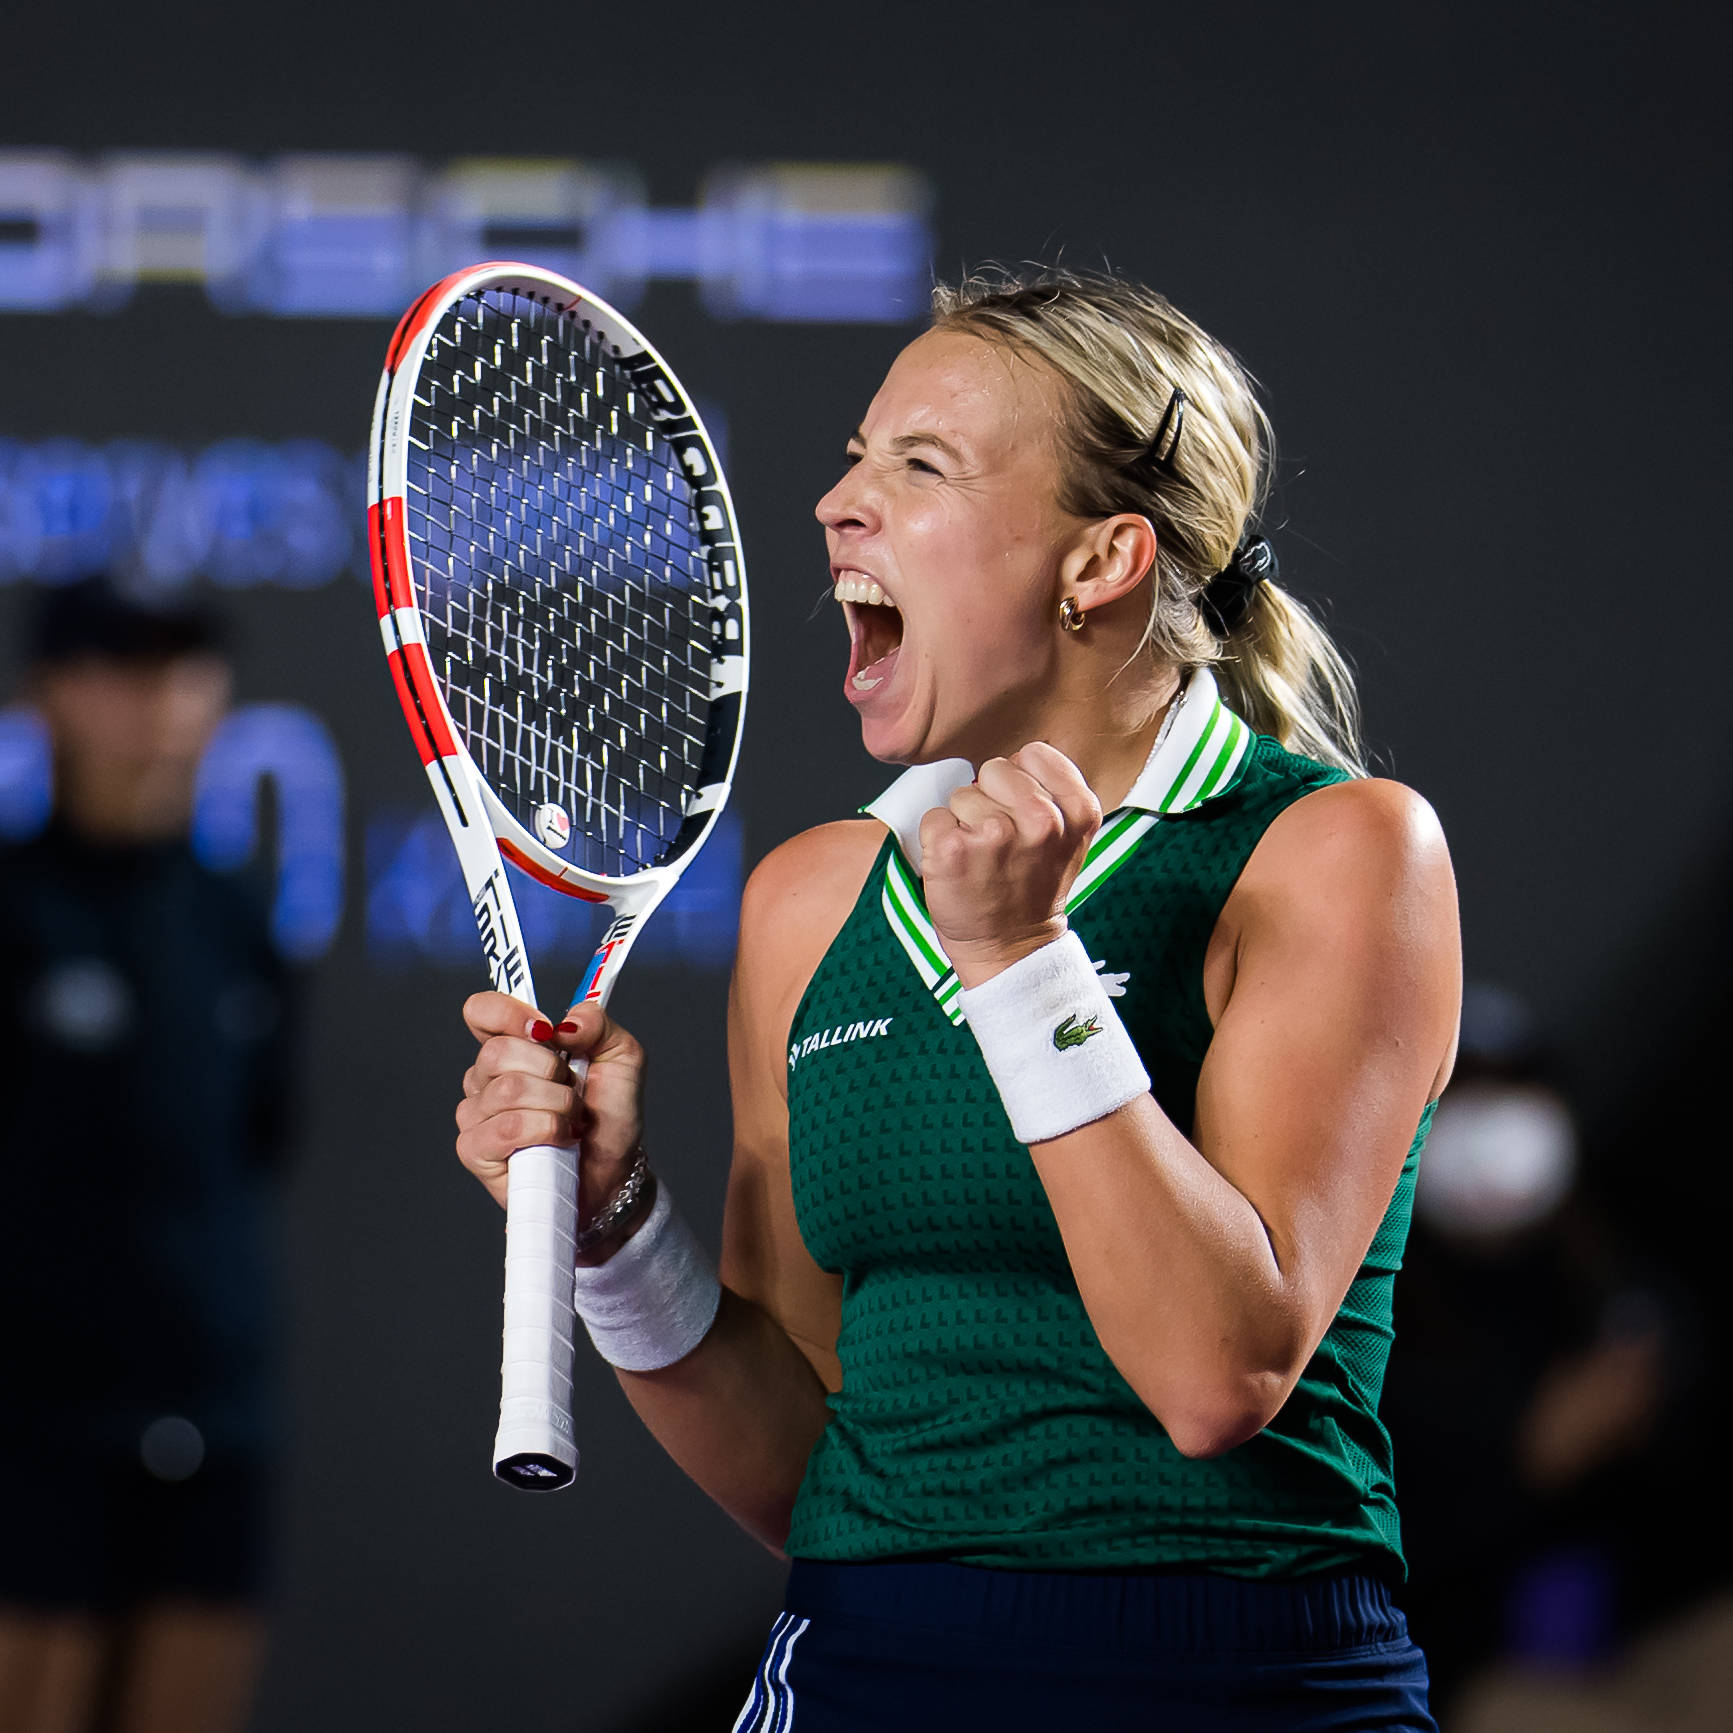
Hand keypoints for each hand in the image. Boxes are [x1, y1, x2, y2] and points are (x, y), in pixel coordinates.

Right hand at [455, 993, 647, 1236]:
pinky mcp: (475, 1150)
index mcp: (513, 1047)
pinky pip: (507, 1127)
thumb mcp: (621, 1057)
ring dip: (558, 1105)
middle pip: (498, 1051)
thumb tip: (565, 1022)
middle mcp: (486, 1078)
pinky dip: (546, 1130)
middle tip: (572, 1092)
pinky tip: (558, 1140)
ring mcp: (476, 1115)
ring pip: (509, 1090)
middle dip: (551, 1071)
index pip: (482, 1012)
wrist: (615, 1172)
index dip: (508, 1013)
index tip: (544, 1031)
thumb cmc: (610, 1117)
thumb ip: (598, 1025)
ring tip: (570, 1120)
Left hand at [918, 742, 1101, 988]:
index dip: (1022, 780)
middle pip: (994, 769)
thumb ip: (1053, 790)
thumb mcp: (1068, 837)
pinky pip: (934, 817)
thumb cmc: (1033, 885)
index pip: (1032, 754)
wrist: (1010, 947)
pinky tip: (959, 866)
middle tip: (1001, 842)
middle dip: (991, 798)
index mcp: (1077, 811)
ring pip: (962, 794)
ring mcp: (995, 834)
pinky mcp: (952, 849)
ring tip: (982, 858)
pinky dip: (938, 839)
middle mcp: (1041, 820)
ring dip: (965, 822)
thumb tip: (1015, 756)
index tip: (1024, 814)